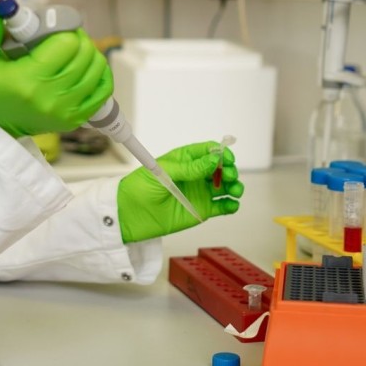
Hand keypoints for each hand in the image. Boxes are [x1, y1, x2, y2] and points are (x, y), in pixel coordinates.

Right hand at [0, 2, 112, 136]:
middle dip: (76, 39)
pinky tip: (83, 68)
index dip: (63, 29)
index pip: (66, 44)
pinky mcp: (73, 120)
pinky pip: (102, 92)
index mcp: (27, 80)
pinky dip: (98, 75)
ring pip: (97, 70)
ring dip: (88, 54)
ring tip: (71, 52)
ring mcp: (64, 111)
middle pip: (85, 55)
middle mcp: (50, 98)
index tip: (53, 28)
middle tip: (62, 37)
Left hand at [118, 140, 243, 243]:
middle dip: (229, 169)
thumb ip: (190, 168)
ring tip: (235, 190)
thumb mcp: (164, 172)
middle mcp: (196, 174)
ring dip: (235, 186)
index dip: (221, 153)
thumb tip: (214, 160)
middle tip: (229, 176)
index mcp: (185, 159)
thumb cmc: (141, 187)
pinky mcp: (202, 210)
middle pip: (221, 168)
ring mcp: (200, 192)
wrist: (130, 215)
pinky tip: (232, 204)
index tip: (227, 158)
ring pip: (226, 186)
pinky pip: (222, 206)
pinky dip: (231, 204)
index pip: (209, 150)